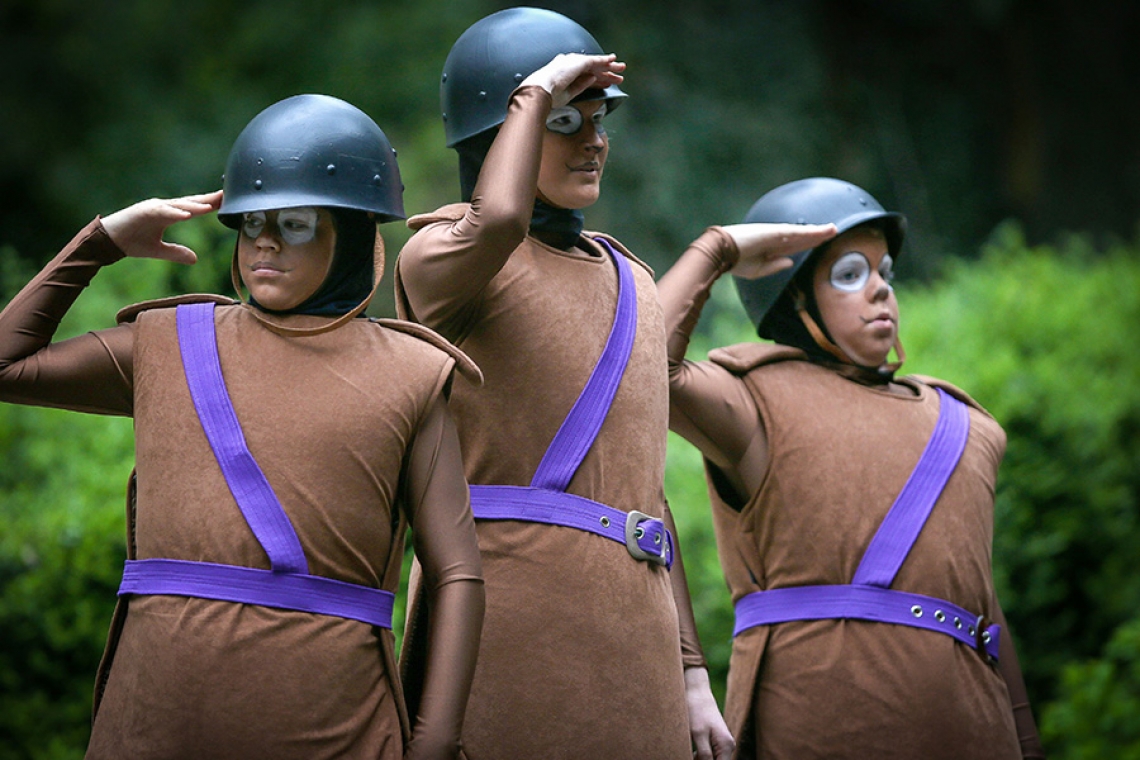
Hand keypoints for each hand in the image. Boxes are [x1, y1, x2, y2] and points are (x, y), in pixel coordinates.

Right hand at [100, 190, 222, 264]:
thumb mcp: (159, 250)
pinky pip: (161, 211)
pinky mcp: (142, 211)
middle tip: (227, 195)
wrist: (108, 241)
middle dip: (208, 199)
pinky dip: (174, 212)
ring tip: (211, 206)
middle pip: (190, 202)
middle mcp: (163, 207)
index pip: (193, 207)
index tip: (227, 202)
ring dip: (194, 205)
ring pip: (178, 205)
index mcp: (168, 214)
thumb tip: (195, 259)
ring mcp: (153, 207)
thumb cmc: (132, 242)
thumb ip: (176, 253)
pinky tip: (186, 214)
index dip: (210, 204)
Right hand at [521, 53, 624, 108]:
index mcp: (563, 74)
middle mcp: (568, 65)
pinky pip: (595, 60)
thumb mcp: (567, 94)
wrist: (538, 92)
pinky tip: (613, 60)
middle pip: (591, 69)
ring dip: (608, 66)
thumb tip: (592, 80)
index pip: (583, 76)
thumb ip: (580, 86)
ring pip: (595, 63)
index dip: (595, 81)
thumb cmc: (546, 97)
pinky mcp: (578, 63)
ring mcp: (572, 63)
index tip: (604, 85)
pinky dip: (605, 60)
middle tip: (616, 76)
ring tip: (621, 68)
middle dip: (604, 73)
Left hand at [685, 667, 734, 759]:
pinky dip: (700, 756)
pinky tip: (692, 752)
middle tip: (688, 754)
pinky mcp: (716, 741)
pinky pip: (710, 755)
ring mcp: (723, 744)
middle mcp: (728, 747)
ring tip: (689, 752)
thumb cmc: (696, 710)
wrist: (696, 691)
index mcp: (727, 746)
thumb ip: (704, 756)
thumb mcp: (698, 735)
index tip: (694, 758)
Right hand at [722, 222, 837, 278]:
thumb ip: (774, 266)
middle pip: (801, 238)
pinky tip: (823, 231)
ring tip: (833, 229)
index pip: (794, 246)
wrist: (721, 251)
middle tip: (833, 232)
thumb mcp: (757, 270)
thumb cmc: (735, 261)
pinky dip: (811, 232)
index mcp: (770, 247)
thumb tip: (790, 262)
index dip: (808, 244)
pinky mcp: (775, 232)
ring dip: (818, 231)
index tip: (820, 242)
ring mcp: (776, 234)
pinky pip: (797, 233)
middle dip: (817, 236)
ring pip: (802, 233)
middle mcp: (775, 239)